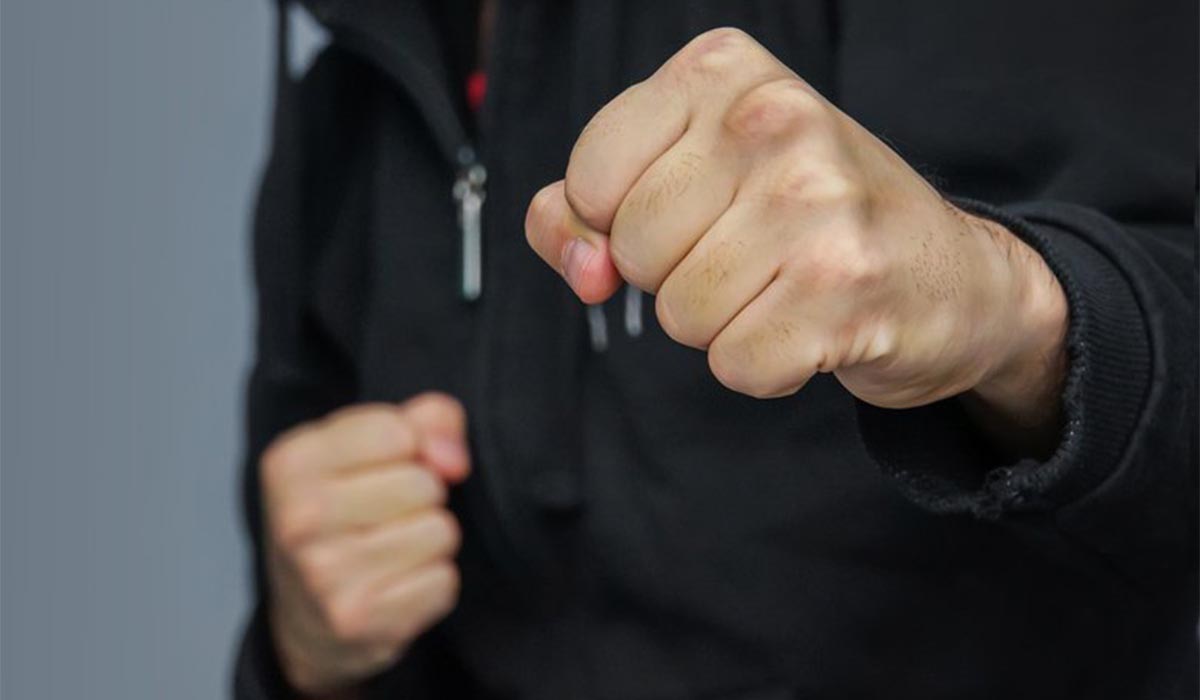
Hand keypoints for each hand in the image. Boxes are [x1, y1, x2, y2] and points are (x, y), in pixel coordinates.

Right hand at [260, 394, 469, 695]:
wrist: (305, 613)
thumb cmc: (345, 512)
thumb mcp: (368, 446)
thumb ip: (426, 421)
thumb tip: (453, 460)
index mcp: (293, 462)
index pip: (398, 432)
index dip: (411, 447)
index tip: (384, 466)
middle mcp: (300, 518)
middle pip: (424, 484)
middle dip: (424, 495)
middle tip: (387, 514)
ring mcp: (325, 575)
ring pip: (440, 532)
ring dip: (430, 540)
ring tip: (392, 547)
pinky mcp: (358, 620)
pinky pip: (443, 581)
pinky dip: (432, 582)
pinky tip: (396, 583)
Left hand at [526, 28, 1066, 449]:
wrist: (954, 274)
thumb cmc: (806, 220)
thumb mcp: (692, 177)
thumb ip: (587, 212)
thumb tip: (583, 270)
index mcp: (723, 71)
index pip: (591, 177)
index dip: (615, 225)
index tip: (685, 217)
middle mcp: (774, 118)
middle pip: (631, 250)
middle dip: (673, 277)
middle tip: (750, 254)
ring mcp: (816, 201)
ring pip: (678, 315)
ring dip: (720, 325)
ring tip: (785, 288)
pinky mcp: (846, 285)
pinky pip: (734, 364)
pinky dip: (762, 368)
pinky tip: (810, 329)